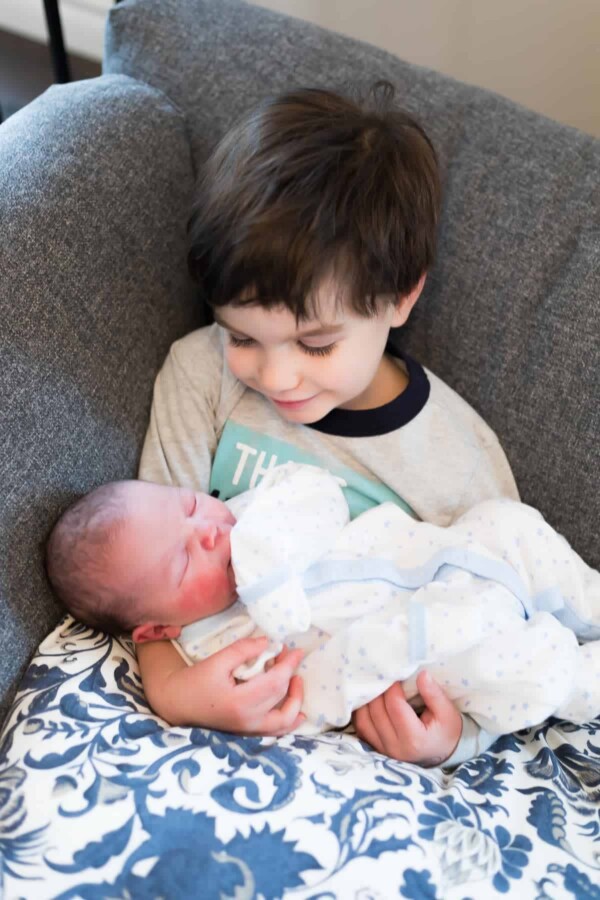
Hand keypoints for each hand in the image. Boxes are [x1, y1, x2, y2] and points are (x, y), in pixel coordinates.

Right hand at [156, 637, 304, 735]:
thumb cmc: (195, 681)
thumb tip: (268, 643)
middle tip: (287, 656)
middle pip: (281, 696)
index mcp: (240, 702)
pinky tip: (299, 712)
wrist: (177, 703)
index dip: (289, 664)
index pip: (275, 682)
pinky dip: (290, 722)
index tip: (296, 650)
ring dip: (295, 700)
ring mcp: (249, 730)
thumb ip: (243, 650)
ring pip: (284, 720)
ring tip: (296, 680)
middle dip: (290, 673)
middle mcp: (248, 720)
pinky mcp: (247, 732)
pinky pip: (276, 731)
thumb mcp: (217, 660)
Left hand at [352, 670, 461, 766]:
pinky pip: (361, 728)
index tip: (396, 675)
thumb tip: (422, 674)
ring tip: (375, 687)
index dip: (392, 687)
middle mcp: (395, 747)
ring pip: (363, 721)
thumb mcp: (447, 712)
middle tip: (384, 677)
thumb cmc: (446, 730)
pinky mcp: (377, 749)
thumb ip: (434, 694)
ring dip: (366, 701)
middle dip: (378, 691)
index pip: (395, 706)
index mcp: (414, 739)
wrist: (444, 753)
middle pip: (376, 712)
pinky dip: (361, 712)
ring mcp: (384, 750)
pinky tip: (368, 700)